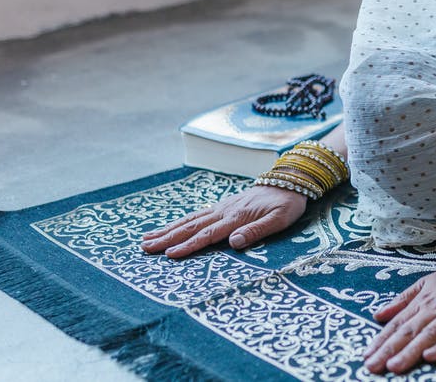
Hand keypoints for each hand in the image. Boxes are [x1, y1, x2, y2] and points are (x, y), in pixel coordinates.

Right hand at [140, 185, 306, 257]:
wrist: (290, 181)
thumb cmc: (287, 204)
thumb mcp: (279, 219)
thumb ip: (256, 231)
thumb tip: (234, 243)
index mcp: (236, 217)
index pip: (208, 235)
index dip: (188, 246)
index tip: (169, 255)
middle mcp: (224, 211)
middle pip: (191, 226)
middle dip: (167, 238)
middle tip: (145, 248)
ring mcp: (222, 207)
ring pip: (190, 219)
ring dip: (168, 229)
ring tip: (147, 238)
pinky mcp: (223, 206)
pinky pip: (197, 215)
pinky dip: (181, 222)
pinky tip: (170, 228)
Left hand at [363, 264, 435, 373]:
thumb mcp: (426, 283)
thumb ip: (402, 300)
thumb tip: (378, 315)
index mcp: (422, 302)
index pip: (397, 324)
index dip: (381, 340)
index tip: (367, 355)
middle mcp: (434, 310)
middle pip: (409, 332)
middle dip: (389, 350)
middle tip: (372, 366)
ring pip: (428, 335)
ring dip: (411, 351)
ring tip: (394, 366)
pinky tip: (431, 357)